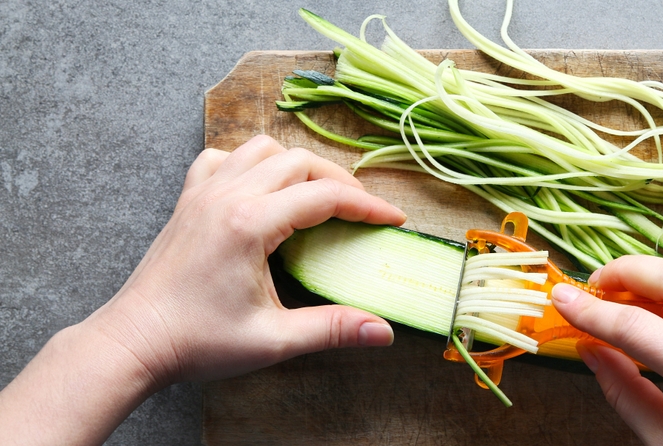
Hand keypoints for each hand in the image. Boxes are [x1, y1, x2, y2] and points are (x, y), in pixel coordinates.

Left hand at [0, 135, 406, 443]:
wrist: (134, 341)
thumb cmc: (197, 341)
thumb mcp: (273, 340)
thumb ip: (332, 329)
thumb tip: (382, 331)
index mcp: (251, 224)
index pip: (325, 196)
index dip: (367, 206)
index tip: (394, 220)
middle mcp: (227, 196)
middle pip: (299, 162)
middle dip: (340, 182)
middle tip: (363, 210)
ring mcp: (203, 193)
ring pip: (262, 149)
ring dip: (297, 164)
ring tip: (318, 193)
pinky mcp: (188, 200)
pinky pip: (223, 158)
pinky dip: (250, 161)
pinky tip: (261, 186)